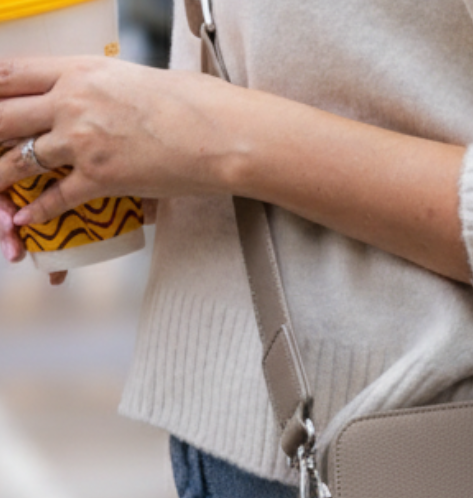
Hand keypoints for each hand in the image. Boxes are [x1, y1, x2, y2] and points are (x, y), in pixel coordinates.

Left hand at [0, 55, 469, 281]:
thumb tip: (109, 105)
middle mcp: (74, 100)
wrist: (223, 135)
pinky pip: (56, 199)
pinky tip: (27, 223)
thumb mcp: (143, 83)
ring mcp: (84, 139)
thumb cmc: (197, 106)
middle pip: (3, 115)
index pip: (12, 72)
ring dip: (2, 179)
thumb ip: (112, 92)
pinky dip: (38, 214)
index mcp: (83, 70)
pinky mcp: (102, 176)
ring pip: (19, 160)